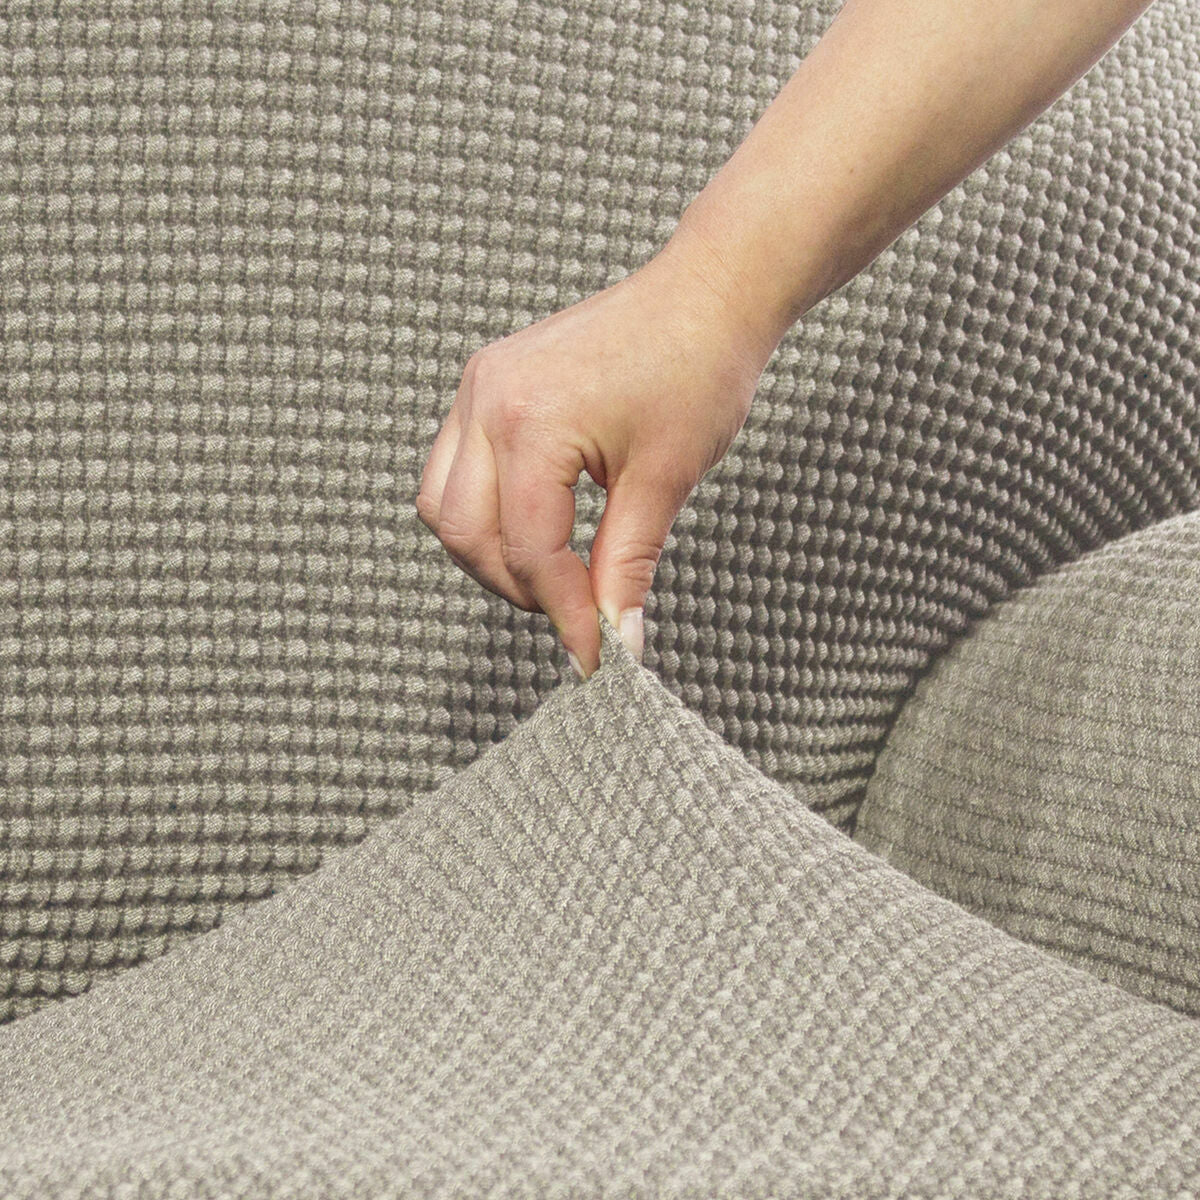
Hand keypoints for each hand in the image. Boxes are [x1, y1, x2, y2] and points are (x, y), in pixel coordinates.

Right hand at [415, 229, 779, 678]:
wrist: (706, 293)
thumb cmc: (698, 369)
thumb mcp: (664, 481)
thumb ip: (626, 566)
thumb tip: (615, 639)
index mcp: (531, 422)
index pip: (528, 550)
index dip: (562, 614)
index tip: (595, 655)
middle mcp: (487, 399)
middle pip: (465, 534)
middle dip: (517, 588)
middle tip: (576, 612)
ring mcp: (479, 387)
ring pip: (444, 505)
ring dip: (491, 554)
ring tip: (556, 573)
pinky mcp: (485, 385)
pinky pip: (455, 469)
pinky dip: (487, 512)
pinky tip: (540, 525)